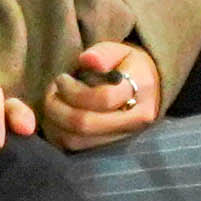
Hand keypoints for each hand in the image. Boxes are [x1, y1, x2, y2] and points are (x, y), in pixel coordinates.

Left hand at [44, 40, 167, 147]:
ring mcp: (124, 138)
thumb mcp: (119, 50)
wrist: (150, 87)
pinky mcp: (110, 149)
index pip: (103, 98)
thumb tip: (87, 60)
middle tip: (50, 93)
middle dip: (58, 108)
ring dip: (55, 124)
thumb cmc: (128, 65)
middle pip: (86, 124)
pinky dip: (60, 135)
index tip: (62, 79)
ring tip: (53, 104)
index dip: (74, 90)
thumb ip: (103, 54)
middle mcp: (135, 120)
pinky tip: (57, 119)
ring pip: (78, 142)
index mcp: (140, 90)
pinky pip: (77, 149)